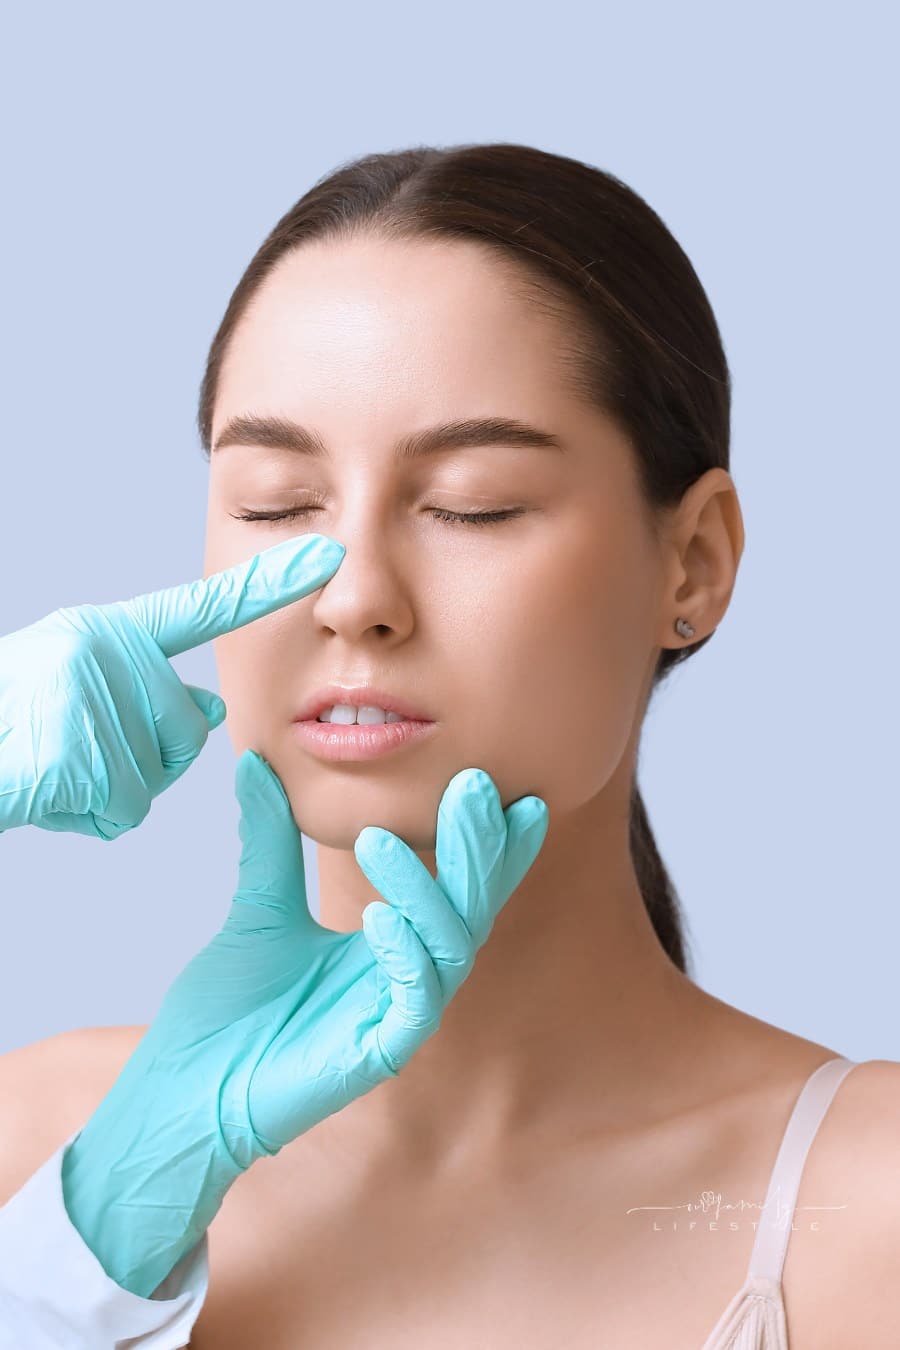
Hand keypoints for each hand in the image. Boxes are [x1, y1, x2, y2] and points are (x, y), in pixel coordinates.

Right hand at [0, 533, 343, 837]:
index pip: (203, 608)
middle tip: (74, 754)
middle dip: (143, 763)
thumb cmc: (9, 729)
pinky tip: (45, 791)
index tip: (327, 555)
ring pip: (153, 777)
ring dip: (106, 794)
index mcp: (108, 631)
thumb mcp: (73, 692)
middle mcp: (104, 646)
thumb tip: (214, 706)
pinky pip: (120, 807)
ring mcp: (88, 689)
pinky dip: (83, 817)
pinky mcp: (74, 742)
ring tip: (51, 769)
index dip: (269, 583)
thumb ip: (144, 691)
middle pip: (188, 731)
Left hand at [61, 749, 548, 1296]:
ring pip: (448, 947)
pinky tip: (380, 915)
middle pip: (468, 908)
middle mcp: (405, 977)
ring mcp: (397, 1017)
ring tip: (384, 839)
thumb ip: (270, 839)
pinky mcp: (380, 1054)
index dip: (487, 846)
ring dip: (427, 889)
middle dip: (477, 849)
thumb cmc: (227, 1011)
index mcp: (389, 946)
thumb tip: (255, 763)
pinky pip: (414, 1000)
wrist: (185, 1089)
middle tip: (471, 788)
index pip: (453, 887)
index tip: (511, 793)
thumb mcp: (258, 907)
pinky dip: (404, 952)